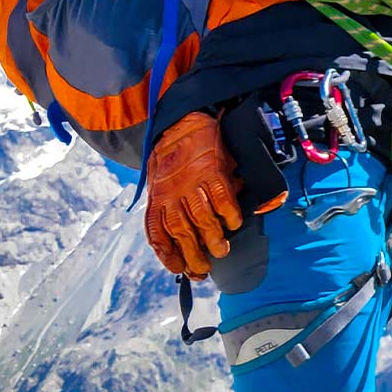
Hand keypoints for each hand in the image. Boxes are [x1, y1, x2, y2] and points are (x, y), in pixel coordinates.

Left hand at [144, 111, 244, 277]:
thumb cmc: (173, 158)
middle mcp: (172, 192)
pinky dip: (228, 213)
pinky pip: (221, 197)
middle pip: (181, 231)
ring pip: (201, 217)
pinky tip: (233, 223)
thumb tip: (194, 236)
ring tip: (222, 251)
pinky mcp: (211, 169)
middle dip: (192, 254)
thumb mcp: (162, 183)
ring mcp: (192, 181)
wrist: (181, 122)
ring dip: (212, 238)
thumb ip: (171, 208)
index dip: (168, 254)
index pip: (158, 233)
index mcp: (158, 198)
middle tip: (204, 270)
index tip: (180, 269)